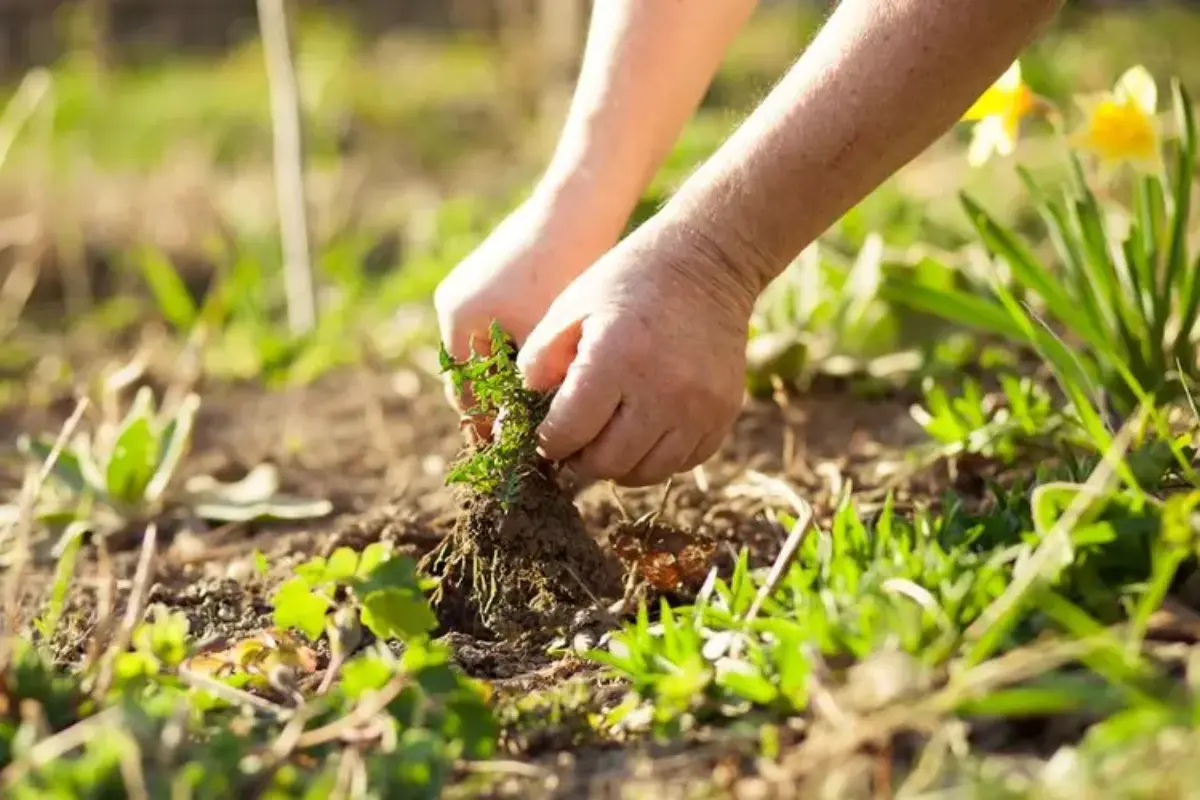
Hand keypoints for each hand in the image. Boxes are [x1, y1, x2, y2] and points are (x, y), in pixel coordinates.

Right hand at [433, 189, 623, 434]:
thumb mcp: (542, 339)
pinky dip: (521, 353)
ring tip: (546, 408)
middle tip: (533, 439)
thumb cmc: (562, 270)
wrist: (579, 205)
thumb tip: (514, 441)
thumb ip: (523, 389)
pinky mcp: (497, 279)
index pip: (465, 394)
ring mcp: (474, 289)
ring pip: (490, 355)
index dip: (489, 428)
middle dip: (500, 406)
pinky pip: (502, 330)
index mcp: (458, 320)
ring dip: (513, 381)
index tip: (517, 455)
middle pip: (474, 375)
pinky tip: (556, 368)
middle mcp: (455, 304)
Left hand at [517, 216, 760, 486]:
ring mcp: (698, 407)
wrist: (708, 263)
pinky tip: (641, 434)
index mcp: (615, 360)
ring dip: (617, 466)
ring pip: (645, 473)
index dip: (547, 442)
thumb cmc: (628, 282)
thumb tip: (522, 414)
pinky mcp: (723, 414)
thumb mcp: (571, 307)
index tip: (543, 436)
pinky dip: (656, 458)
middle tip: (571, 447)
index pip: (569, 434)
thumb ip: (539, 360)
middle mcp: (661, 391)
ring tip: (604, 443)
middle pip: (606, 463)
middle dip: (579, 462)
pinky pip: (683, 463)